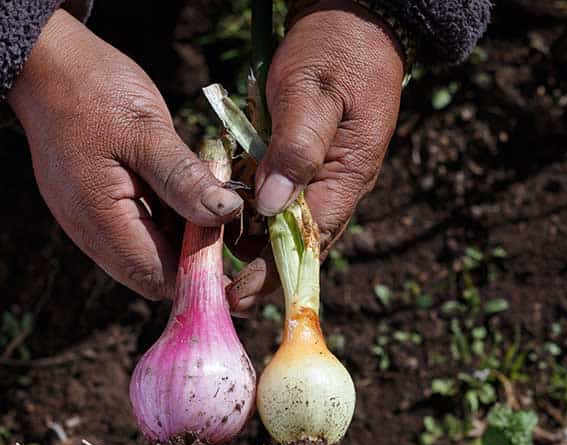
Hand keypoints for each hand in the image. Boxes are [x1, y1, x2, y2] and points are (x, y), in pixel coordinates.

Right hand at [10, 10, 242, 299]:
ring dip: (182, 243)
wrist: (44, 64)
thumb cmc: (93, 89)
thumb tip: (227, 214)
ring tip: (213, 207)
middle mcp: (89, 234)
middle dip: (194, 264)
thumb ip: (184, 178)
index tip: (241, 263)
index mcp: (100, 219)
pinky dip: (166, 225)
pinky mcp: (93, 211)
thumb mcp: (146, 129)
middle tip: (234, 231)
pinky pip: (136, 234)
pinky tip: (186, 196)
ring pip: (146, 257)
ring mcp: (88, 225)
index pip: (158, 277)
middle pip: (152, 276)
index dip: (201, 278)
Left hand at [227, 0, 404, 313]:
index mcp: (346, 176)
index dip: (273, 271)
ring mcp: (322, 175)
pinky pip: (279, 198)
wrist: (354, 19)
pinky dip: (252, 210)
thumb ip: (295, 148)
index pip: (308, 240)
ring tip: (212, 257)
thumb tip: (274, 206)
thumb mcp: (311, 93)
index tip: (240, 295)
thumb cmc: (335, 50)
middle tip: (219, 291)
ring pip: (284, 224)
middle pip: (296, 243)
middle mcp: (337, 186)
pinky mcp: (306, 162)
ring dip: (251, 242)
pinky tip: (224, 215)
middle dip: (259, 269)